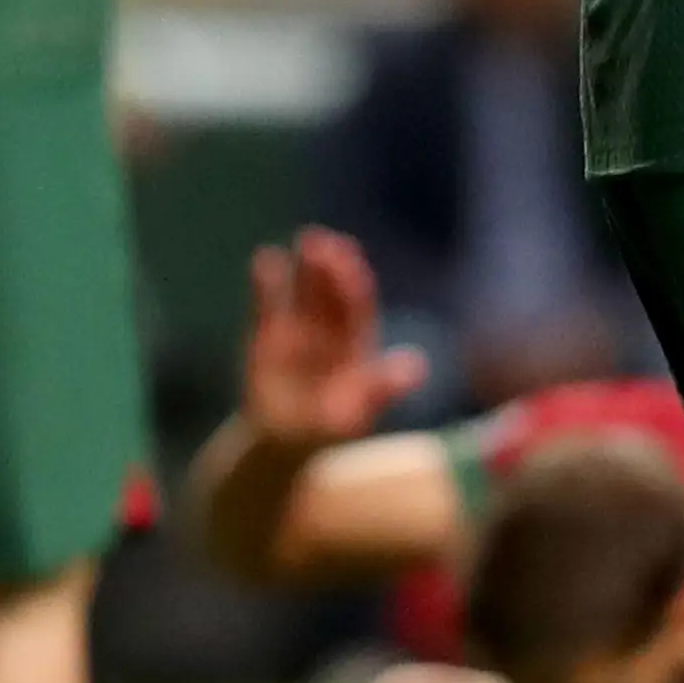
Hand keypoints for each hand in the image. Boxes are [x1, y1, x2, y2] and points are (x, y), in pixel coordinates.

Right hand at [240, 227, 429, 445]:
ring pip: (304, 290)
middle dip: (330, 265)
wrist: (282, 443)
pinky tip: (265, 259)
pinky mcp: (267, 334)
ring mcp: (298, 328)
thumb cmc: (324, 430)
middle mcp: (329, 328)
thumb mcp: (355, 413)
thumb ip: (380, 387)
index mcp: (354, 341)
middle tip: (326, 241)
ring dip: (306, 266)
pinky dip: (267, 282)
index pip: (356, 303)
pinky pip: (268, 303)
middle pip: (331, 290)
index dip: (353, 281)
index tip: (350, 260)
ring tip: (307, 239)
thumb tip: (418, 367)